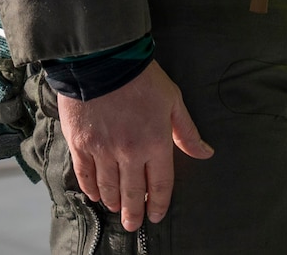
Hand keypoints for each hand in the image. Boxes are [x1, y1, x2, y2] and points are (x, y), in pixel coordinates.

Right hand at [55, 60, 211, 231]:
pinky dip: (90, 188)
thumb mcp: (173, 101)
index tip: (157, 214)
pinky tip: (96, 194)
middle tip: (134, 225)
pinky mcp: (80, 144)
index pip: (161, 183)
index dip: (160, 202)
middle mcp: (129, 152)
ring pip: (109, 188)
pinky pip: (85, 175)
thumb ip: (187, 132)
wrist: (103, 61)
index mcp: (155, 142)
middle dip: (135, 212)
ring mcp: (102, 150)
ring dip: (114, 202)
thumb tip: (205, 153)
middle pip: (133, 192)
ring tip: (117, 210)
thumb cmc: (142, 78)